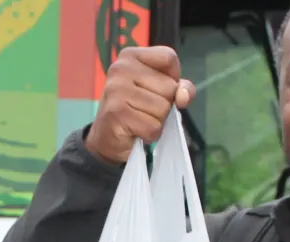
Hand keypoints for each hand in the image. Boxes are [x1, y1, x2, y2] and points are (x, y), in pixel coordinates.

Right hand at [87, 46, 193, 165]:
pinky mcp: (117, 113)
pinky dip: (150, 134)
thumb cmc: (136, 109)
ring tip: (139, 119)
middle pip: (169, 86)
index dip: (173, 78)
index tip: (157, 88)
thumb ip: (180, 88)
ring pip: (163, 109)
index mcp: (130, 56)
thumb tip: (183, 97)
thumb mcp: (160, 91)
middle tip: (143, 109)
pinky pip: (153, 127)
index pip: (169, 57)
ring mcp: (116, 90)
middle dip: (164, 104)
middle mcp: (120, 68)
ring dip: (157, 121)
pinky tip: (135, 131)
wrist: (106, 137)